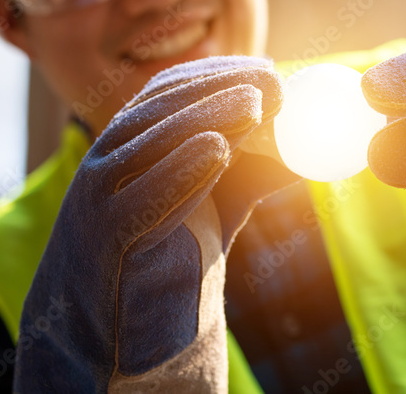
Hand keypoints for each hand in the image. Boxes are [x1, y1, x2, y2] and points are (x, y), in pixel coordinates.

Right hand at [14, 56, 281, 391]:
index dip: (216, 74)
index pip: (165, 92)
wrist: (108, 337)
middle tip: (272, 82)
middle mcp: (104, 162)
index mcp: (125, 146)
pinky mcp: (103, 242)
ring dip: (204, 117)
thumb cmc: (160, 259)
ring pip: (148, 144)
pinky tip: (218, 149)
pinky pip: (141, 201)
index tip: (267, 68)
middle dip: (216, 88)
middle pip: (159, 109)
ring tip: (254, 103)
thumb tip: (308, 156)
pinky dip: (179, 171)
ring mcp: (96, 199)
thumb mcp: (210, 210)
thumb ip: (248, 178)